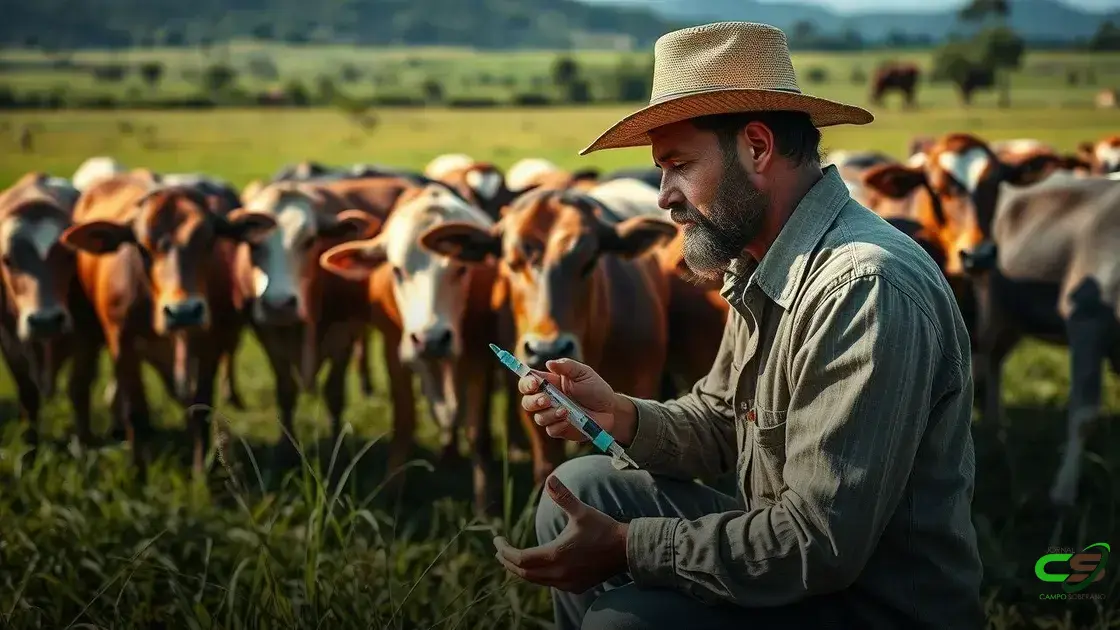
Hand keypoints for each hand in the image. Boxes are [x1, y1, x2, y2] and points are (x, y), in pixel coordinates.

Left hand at [494, 475, 628, 592]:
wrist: (626, 550)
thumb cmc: (603, 528)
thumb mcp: (581, 511)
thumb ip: (563, 496)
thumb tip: (550, 479)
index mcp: (556, 555)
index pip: (519, 558)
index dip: (504, 550)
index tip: (496, 539)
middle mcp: (558, 574)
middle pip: (523, 573)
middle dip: (508, 561)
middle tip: (499, 550)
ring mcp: (567, 583)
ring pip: (535, 580)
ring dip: (521, 570)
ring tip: (511, 558)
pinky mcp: (576, 587)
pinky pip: (549, 584)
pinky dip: (537, 576)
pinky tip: (537, 566)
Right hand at [519, 358, 616, 443]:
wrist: (610, 410)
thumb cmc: (596, 389)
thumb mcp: (584, 373)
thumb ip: (567, 366)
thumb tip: (549, 363)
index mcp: (550, 383)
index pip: (529, 382)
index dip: (526, 383)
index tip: (534, 383)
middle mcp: (548, 399)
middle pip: (527, 401)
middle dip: (534, 401)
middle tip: (547, 400)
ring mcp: (552, 415)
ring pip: (538, 417)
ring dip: (549, 414)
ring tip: (565, 411)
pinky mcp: (559, 429)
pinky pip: (551, 430)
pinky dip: (558, 425)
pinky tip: (569, 420)